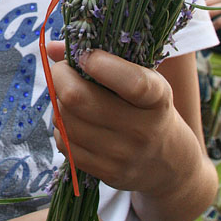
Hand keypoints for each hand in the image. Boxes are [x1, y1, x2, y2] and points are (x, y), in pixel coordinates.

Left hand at [45, 43, 177, 193]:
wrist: (167, 162)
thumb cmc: (147, 107)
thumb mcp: (141, 78)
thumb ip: (102, 58)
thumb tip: (53, 47)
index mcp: (157, 98)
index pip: (134, 83)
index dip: (101, 65)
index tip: (86, 56)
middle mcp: (142, 129)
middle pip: (78, 99)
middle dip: (60, 77)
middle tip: (63, 71)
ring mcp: (123, 155)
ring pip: (65, 120)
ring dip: (58, 102)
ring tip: (69, 96)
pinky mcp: (106, 173)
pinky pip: (64, 143)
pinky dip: (61, 126)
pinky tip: (74, 121)